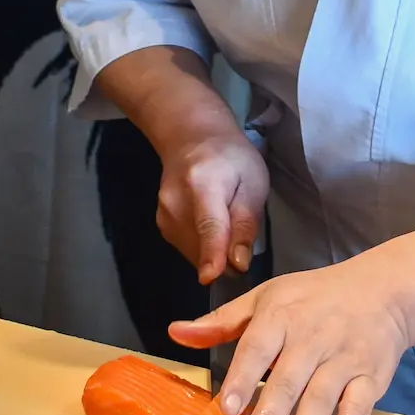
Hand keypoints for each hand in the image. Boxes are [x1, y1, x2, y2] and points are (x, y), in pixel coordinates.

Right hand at [156, 130, 269, 287]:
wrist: (191, 137)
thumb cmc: (231, 157)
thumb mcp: (253, 182)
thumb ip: (246, 223)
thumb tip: (238, 263)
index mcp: (203, 184)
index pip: (208, 225)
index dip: (212, 254)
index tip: (212, 277)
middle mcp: (175, 202)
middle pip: (201, 247)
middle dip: (226, 256)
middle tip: (241, 230)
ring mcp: (163, 214)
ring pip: (195, 254)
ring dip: (214, 251)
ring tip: (225, 219)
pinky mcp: (161, 224)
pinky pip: (188, 250)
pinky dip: (203, 247)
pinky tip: (210, 224)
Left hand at [168, 255, 408, 414]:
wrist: (382, 290)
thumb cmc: (313, 298)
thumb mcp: (266, 297)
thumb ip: (222, 322)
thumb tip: (175, 332)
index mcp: (282, 315)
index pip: (258, 347)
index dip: (242, 378)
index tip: (226, 410)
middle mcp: (314, 336)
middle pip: (289, 380)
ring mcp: (345, 356)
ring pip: (323, 397)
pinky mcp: (372, 375)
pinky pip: (359, 406)